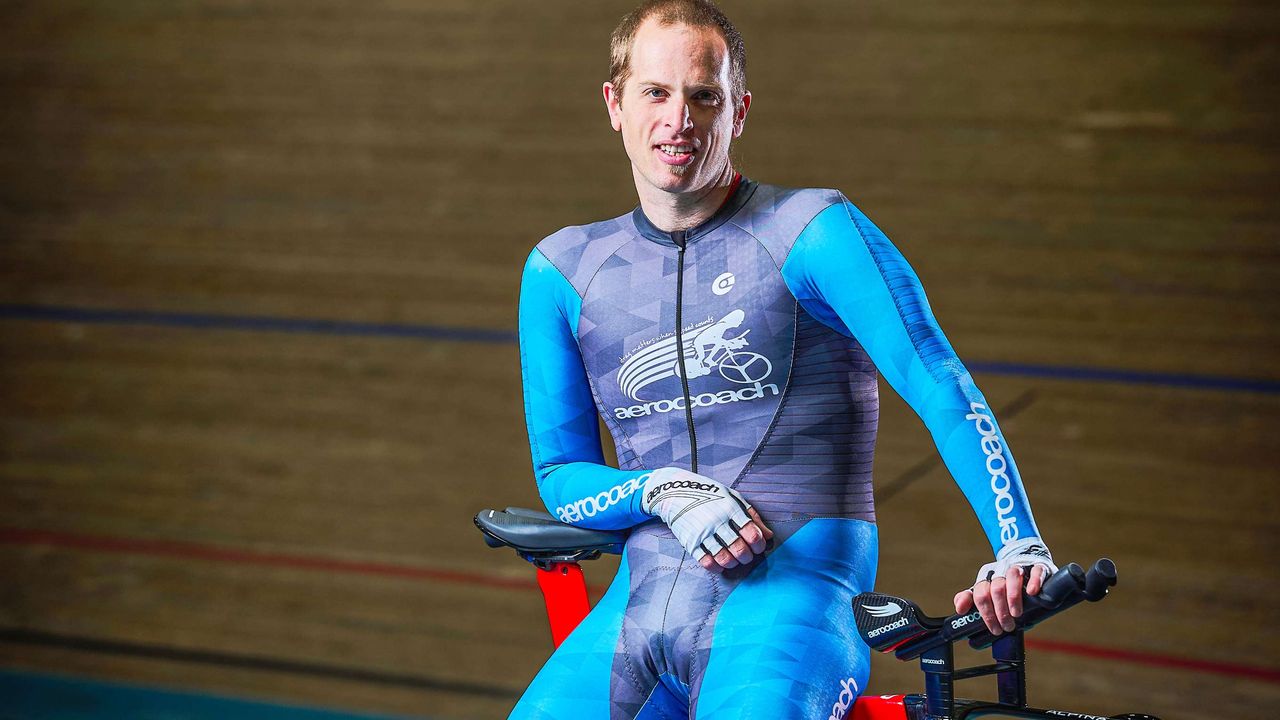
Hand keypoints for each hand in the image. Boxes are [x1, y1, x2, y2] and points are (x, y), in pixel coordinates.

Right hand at [640, 468, 773, 571]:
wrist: (674, 491)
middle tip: (748, 555)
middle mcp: (717, 521)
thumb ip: (751, 515)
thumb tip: (768, 535)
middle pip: (739, 548)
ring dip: (734, 563)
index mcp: (730, 508)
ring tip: (734, 559)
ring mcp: (702, 532)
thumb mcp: (732, 497)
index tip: (758, 546)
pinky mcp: (690, 542)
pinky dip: (717, 567)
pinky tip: (720, 563)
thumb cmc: (708, 493)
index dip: (759, 544)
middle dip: (748, 557)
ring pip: (724, 558)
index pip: (751, 532)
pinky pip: (706, 562)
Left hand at [952, 538, 1055, 634]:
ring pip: (1012, 577)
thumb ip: (970, 599)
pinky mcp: (1037, 566)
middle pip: (996, 588)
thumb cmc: (1003, 584)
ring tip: (1016, 615)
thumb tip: (959, 609)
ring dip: (1013, 598)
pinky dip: (1033, 581)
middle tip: (1007, 626)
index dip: (986, 613)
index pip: (980, 594)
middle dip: (1000, 611)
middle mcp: (1000, 571)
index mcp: (986, 578)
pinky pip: (1035, 570)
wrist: (1025, 560)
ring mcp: (1018, 567)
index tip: (993, 628)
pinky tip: (1032, 592)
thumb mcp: (986, 591)